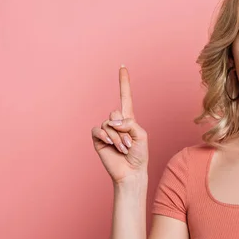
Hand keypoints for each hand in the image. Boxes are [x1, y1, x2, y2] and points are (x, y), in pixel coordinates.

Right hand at [91, 65, 148, 183]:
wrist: (131, 171)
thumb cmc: (139, 154)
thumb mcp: (140, 134)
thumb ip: (129, 123)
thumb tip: (111, 121)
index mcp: (129, 119)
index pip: (125, 97)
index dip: (124, 82)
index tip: (123, 66)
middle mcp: (116, 122)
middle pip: (115, 113)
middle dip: (124, 130)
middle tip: (129, 144)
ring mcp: (106, 130)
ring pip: (108, 124)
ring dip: (117, 138)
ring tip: (123, 149)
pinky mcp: (98, 138)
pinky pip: (98, 130)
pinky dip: (106, 137)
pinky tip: (110, 146)